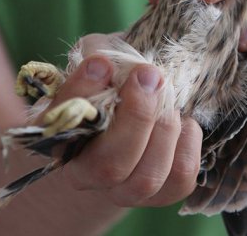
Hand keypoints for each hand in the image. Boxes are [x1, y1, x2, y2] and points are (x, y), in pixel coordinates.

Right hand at [42, 34, 202, 207]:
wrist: (132, 110)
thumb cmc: (111, 80)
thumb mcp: (99, 58)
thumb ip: (100, 53)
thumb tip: (114, 60)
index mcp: (59, 136)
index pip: (63, 123)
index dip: (82, 94)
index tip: (101, 63)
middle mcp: (85, 173)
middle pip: (108, 166)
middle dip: (136, 117)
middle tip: (150, 76)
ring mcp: (123, 190)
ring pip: (146, 178)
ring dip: (164, 130)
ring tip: (169, 99)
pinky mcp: (161, 193)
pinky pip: (180, 179)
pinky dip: (188, 144)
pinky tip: (184, 122)